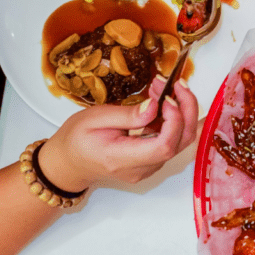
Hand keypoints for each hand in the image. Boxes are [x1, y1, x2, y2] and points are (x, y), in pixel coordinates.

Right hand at [39, 76, 198, 191]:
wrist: (67, 163)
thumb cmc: (75, 140)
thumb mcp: (94, 118)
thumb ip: (127, 115)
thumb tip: (155, 106)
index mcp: (122, 159)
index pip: (164, 146)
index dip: (174, 120)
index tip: (167, 98)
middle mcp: (141, 168)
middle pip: (180, 143)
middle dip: (186, 110)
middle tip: (177, 85)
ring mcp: (148, 167)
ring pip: (180, 142)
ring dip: (182, 113)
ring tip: (168, 89)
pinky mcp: (151, 162)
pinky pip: (173, 141)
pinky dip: (175, 119)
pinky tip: (166, 102)